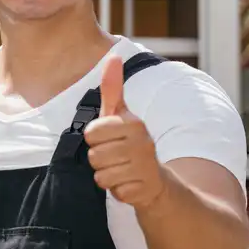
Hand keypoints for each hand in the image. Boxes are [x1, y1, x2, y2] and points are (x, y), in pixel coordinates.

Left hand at [84, 55, 166, 210]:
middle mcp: (142, 143)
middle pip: (94, 156)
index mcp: (132, 123)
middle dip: (99, 160)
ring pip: (101, 176)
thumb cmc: (130, 144)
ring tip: (122, 170)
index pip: (91, 133)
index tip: (109, 140)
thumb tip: (113, 57)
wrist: (156, 181)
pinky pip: (114, 192)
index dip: (95, 140)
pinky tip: (129, 184)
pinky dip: (118, 191)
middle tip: (116, 158)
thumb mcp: (120, 115)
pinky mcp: (144, 190)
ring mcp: (145, 167)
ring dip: (107, 176)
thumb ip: (112, 88)